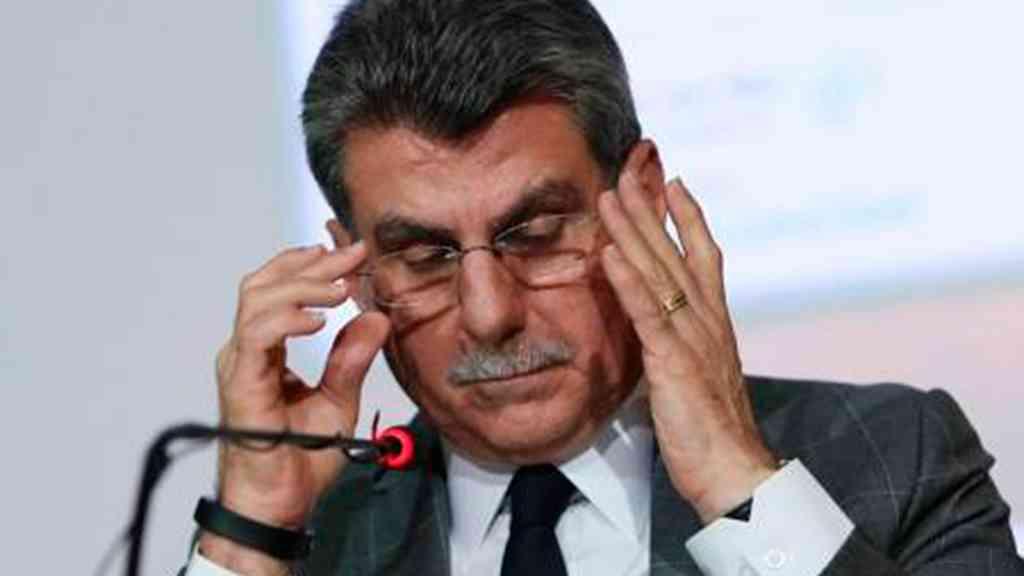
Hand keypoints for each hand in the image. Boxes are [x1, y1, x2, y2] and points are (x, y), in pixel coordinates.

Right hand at [200, 239, 389, 571]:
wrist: (278, 504)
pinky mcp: (242, 383)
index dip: (314, 265)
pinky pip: (258, 335)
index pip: (281, 289)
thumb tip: (376, 318)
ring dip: (303, 283)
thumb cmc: (299, 459)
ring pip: (258, 298)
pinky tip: (321, 317)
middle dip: (311, 263)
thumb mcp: (339, 399)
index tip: (354, 251)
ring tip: (341, 284)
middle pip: (266, 282)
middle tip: (352, 254)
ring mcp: (240, 364)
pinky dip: (288, 318)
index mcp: (265, 350)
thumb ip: (352, 358)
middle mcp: (247, 350)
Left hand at [597, 146, 777, 523]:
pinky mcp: (674, 361)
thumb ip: (679, 347)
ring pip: (659, 273)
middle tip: (631, 170)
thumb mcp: (695, 377)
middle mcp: (708, 321)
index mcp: (715, 323)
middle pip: (676, 253)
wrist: (734, 471)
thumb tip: (659, 334)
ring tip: (610, 195)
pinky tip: (610, 253)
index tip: (674, 183)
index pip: (703, 258)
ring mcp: (693, 338)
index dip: (688, 219)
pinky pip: (649, 313)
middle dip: (651, 210)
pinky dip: (629, 280)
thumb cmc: (713, 432)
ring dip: (633, 231)